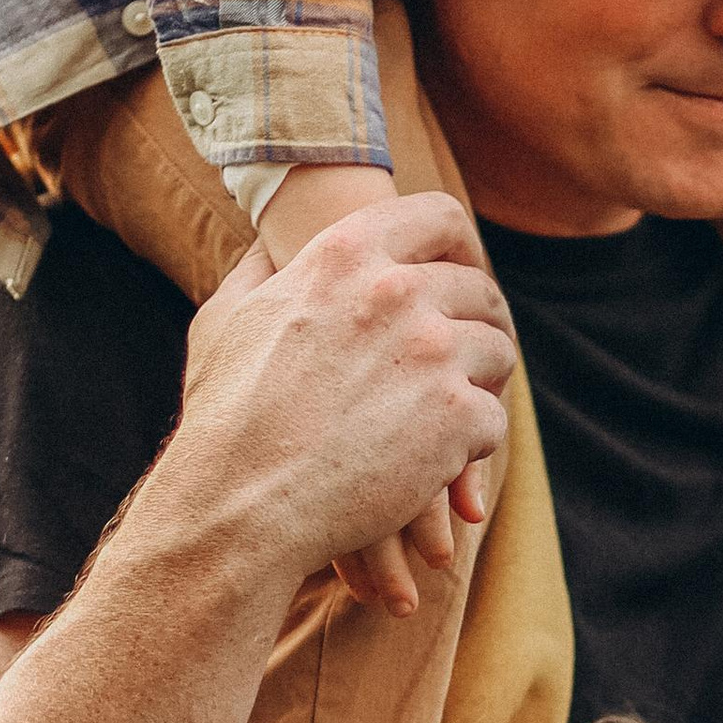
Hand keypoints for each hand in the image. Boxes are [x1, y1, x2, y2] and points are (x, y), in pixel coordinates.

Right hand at [254, 163, 471, 616]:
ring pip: (497, 351)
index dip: (461, 245)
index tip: (462, 269)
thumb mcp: (227, 321)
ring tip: (449, 414)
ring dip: (480, 382)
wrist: (241, 505)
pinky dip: (472, 445)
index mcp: (345, 255)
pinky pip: (493, 417)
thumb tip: (272, 244)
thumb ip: (261, 271)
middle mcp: (397, 291)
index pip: (438, 217)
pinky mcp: (458, 414)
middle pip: (478, 289)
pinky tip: (440, 463)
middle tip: (461, 357)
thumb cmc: (224, 417)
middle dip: (474, 323)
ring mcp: (434, 351)